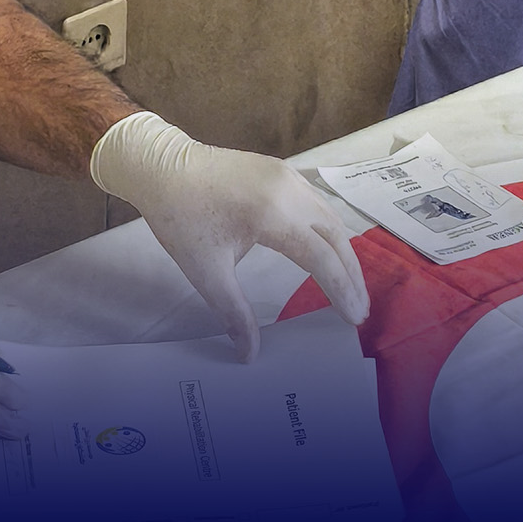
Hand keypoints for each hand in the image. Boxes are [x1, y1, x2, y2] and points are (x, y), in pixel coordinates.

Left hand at [90, 113, 369, 361]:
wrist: (163, 166)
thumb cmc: (181, 218)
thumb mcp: (205, 271)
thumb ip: (234, 313)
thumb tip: (250, 355)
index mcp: (272, 214)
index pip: (321, 258)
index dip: (341, 291)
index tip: (354, 320)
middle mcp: (290, 191)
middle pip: (335, 236)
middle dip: (351, 275)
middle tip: (360, 310)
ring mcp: (288, 176)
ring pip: (330, 216)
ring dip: (343, 252)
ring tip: (349, 286)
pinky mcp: (282, 170)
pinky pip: (317, 202)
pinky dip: (329, 230)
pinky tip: (328, 250)